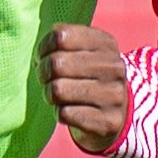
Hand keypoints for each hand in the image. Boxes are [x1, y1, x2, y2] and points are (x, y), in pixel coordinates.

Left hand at [41, 22, 128, 155]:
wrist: (117, 114)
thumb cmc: (89, 78)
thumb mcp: (84, 51)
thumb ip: (63, 41)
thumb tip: (40, 51)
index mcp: (105, 43)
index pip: (60, 36)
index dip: (44, 48)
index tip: (44, 57)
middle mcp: (113, 67)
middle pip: (57, 63)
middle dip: (43, 73)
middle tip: (47, 79)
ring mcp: (113, 95)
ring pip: (58, 90)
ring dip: (50, 95)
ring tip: (57, 96)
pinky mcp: (108, 121)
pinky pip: (65, 114)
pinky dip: (59, 114)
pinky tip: (69, 111)